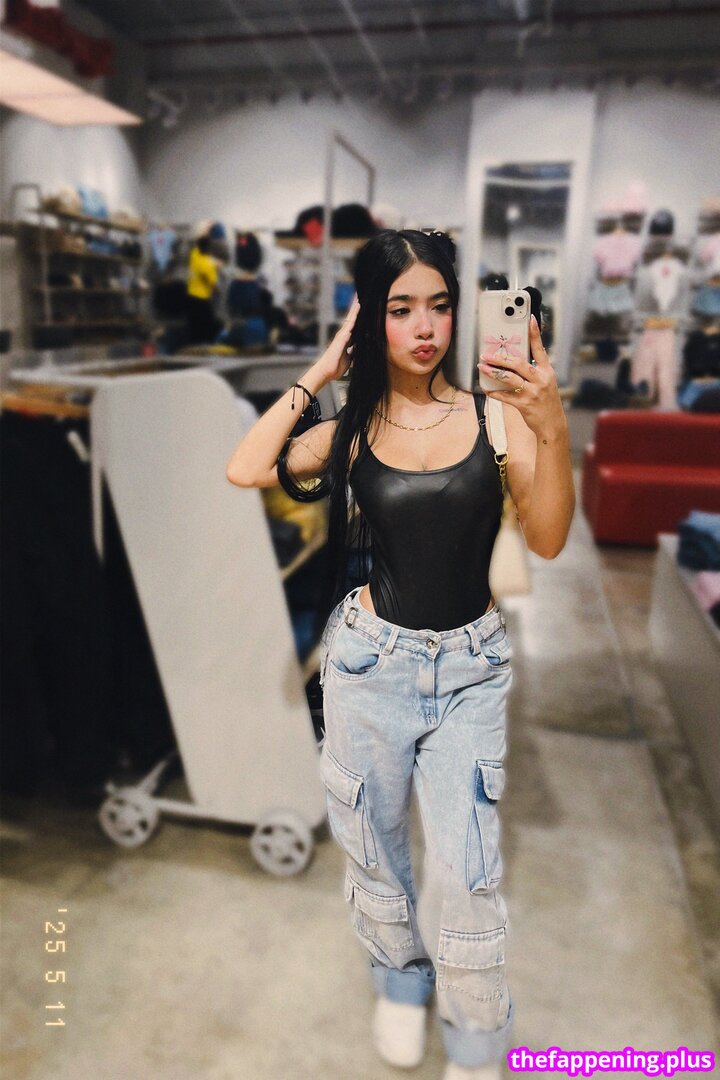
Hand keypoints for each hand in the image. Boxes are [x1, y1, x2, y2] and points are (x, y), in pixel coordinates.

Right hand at [315, 295, 359, 382]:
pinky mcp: (342, 336)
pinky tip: (359, 307)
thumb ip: (354, 351)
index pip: (355, 325)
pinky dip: (355, 314)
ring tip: (360, 297)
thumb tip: (360, 348)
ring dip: (355, 307)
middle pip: (352, 318)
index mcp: (346, 340)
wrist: (326, 372)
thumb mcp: (349, 358)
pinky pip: (350, 323)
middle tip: (362, 297)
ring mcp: (342, 334)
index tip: (364, 308)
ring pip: (351, 317)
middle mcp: (344, 335)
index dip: (359, 317)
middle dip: (356, 308)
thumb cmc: (336, 366)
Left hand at [477, 315, 565, 436]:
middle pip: (518, 363)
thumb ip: (534, 371)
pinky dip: (494, 392)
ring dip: (493, 372)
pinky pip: (505, 396)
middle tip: (486, 354)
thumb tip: (515, 360)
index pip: (540, 349)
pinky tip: (486, 389)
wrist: (553, 424)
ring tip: (482, 367)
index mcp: (547, 371)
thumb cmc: (547, 402)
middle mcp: (541, 379)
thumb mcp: (546, 383)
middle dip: (500, 357)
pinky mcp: (524, 404)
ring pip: (510, 378)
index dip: (535, 333)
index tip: (529, 319)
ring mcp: (533, 392)